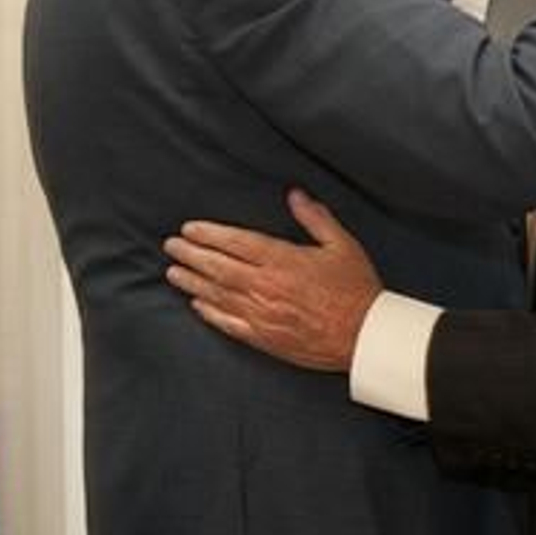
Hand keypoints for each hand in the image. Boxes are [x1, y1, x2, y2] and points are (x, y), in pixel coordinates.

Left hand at [163, 189, 380, 371]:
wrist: (364, 336)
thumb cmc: (356, 290)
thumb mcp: (342, 244)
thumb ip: (315, 218)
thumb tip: (295, 195)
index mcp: (283, 261)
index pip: (236, 242)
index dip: (209, 234)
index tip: (190, 229)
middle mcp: (266, 287)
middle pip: (218, 267)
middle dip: (190, 254)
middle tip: (171, 246)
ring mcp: (262, 315)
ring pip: (217, 295)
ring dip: (192, 282)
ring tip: (173, 272)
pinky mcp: (264, 339)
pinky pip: (229, 324)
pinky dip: (209, 313)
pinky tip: (197, 304)